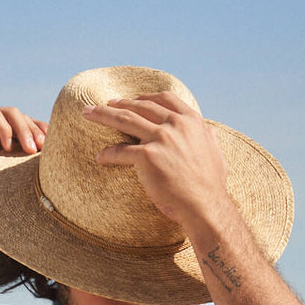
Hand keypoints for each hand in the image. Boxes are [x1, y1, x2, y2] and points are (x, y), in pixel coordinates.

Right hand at [0, 106, 47, 220]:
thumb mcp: (9, 174)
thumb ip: (25, 162)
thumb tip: (59, 160)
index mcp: (3, 137)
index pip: (29, 128)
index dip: (43, 134)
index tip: (53, 150)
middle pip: (22, 118)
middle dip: (36, 131)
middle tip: (43, 149)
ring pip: (11, 113)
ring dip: (24, 129)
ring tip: (31, 148)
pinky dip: (4, 129)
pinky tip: (8, 147)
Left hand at [85, 92, 232, 232]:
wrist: (205, 206)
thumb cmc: (211, 187)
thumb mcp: (216, 155)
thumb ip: (210, 139)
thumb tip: (211, 131)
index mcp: (191, 121)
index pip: (164, 99)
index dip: (145, 98)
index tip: (133, 100)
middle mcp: (175, 124)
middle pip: (140, 106)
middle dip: (119, 103)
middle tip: (104, 104)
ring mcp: (161, 138)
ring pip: (125, 120)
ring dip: (103, 115)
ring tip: (88, 114)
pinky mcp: (148, 157)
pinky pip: (121, 151)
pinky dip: (108, 153)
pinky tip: (100, 157)